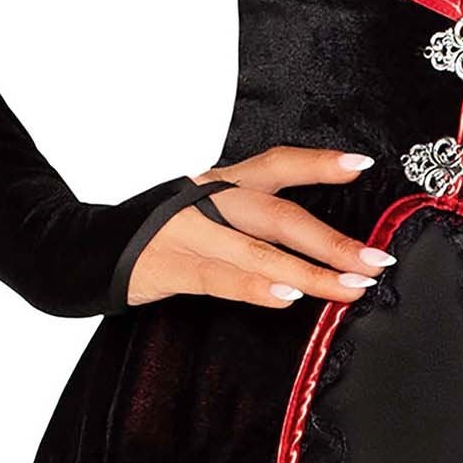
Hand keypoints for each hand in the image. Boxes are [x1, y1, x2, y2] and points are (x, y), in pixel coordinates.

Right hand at [126, 146, 393, 309]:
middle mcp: (208, 199)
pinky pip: (221, 278)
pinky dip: (257, 288)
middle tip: (377, 262)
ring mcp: (188, 231)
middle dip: (333, 242)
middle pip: (280, 215)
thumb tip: (313, 245)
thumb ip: (248, 220)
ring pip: (259, 251)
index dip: (319, 164)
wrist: (85, 247)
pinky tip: (289, 299)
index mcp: (221, 181)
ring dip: (311, 273)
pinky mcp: (170, 265)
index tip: (363, 166)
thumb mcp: (204, 211)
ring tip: (350, 289)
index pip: (277, 163)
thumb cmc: (159, 232)